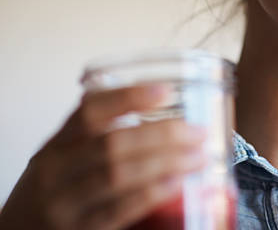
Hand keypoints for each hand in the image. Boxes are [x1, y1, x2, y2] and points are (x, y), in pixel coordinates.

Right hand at [0, 85, 206, 229]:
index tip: (166, 90)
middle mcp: (56, 170)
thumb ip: (100, 136)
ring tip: (198, 156)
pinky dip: (151, 193)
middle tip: (197, 130)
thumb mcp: (65, 158)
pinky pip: (118, 210)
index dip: (129, 97)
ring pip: (118, 174)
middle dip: (162, 134)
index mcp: (57, 144)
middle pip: (112, 143)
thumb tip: (165, 113)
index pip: (90, 111)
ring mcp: (65, 203)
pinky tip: (176, 182)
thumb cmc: (56, 190)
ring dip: (166, 162)